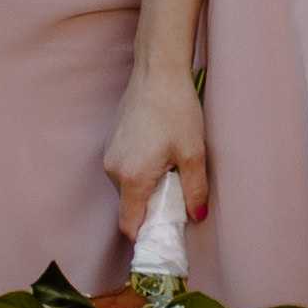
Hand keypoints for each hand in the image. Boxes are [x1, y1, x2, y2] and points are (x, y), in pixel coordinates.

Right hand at [103, 62, 209, 247]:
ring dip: (148, 188)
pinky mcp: (113, 143)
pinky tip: (161, 154)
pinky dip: (142, 172)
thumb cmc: (176, 109)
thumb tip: (196, 217)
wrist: (157, 71)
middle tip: (180, 197)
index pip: (131, 225)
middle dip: (153, 209)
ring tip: (173, 169)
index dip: (148, 236)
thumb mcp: (193, 152)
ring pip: (129, 188)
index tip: (167, 236)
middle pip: (131, 206)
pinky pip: (126, 170)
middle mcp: (114, 170)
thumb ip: (195, 190)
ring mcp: (110, 155)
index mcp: (132, 177)